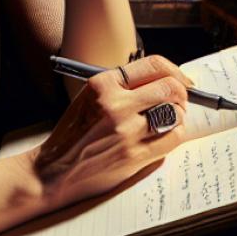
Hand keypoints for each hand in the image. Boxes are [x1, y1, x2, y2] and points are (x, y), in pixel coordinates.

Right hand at [28, 55, 190, 207]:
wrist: (54, 170)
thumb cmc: (74, 135)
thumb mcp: (90, 99)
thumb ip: (121, 88)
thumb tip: (161, 81)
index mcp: (103, 84)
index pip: (154, 65)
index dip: (175, 72)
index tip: (181, 80)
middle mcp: (115, 104)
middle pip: (170, 87)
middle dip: (181, 94)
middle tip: (180, 102)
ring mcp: (126, 130)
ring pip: (175, 113)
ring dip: (178, 116)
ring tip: (169, 121)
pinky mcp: (134, 155)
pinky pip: (172, 138)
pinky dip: (174, 135)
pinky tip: (165, 136)